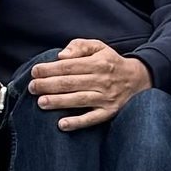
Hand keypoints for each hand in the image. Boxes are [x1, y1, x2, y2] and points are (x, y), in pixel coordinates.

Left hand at [28, 38, 151, 130]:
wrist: (138, 79)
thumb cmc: (111, 62)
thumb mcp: (99, 47)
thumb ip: (79, 46)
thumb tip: (61, 56)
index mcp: (98, 63)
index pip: (69, 66)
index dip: (50, 69)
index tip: (34, 71)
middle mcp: (102, 80)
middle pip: (71, 83)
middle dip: (48, 85)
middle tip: (32, 87)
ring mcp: (106, 98)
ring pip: (79, 100)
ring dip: (58, 102)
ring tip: (40, 103)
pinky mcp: (109, 112)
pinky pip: (92, 119)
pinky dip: (77, 122)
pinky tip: (62, 124)